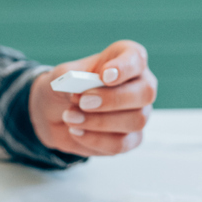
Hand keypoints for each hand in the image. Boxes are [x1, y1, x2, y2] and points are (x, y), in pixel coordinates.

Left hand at [28, 40, 157, 156]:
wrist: (56, 113)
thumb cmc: (66, 87)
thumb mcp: (61, 76)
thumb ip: (70, 77)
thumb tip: (80, 89)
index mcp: (125, 59)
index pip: (136, 58)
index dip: (124, 67)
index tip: (104, 76)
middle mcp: (139, 85)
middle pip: (145, 93)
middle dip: (113, 99)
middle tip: (83, 102)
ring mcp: (140, 113)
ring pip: (135, 121)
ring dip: (99, 122)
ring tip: (70, 117)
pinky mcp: (131, 139)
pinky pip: (121, 144)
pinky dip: (95, 140)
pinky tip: (76, 132)